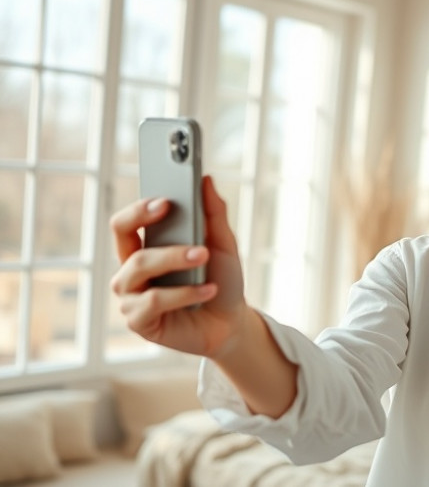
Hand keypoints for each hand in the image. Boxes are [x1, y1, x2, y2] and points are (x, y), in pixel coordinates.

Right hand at [110, 175, 251, 357]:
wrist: (231, 322)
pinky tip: (208, 291)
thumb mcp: (223, 245)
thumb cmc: (222, 280)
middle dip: (163, 236)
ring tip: (205, 260)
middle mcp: (130, 270)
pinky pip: (153, 301)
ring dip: (176, 261)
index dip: (138, 209)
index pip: (125, 222)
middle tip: (198, 243)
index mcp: (144, 246)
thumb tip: (206, 179)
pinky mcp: (139, 321)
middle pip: (125, 240)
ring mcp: (131, 296)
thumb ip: (214, 213)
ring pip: (140, 268)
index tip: (166, 202)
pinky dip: (184, 294)